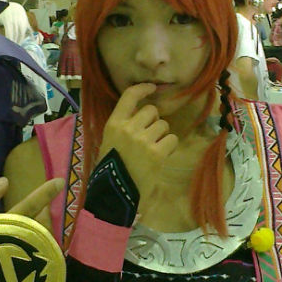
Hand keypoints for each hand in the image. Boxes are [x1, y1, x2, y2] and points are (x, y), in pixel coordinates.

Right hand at [97, 83, 179, 201]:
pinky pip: (172, 139)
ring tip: (154, 149)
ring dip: (162, 135)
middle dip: (154, 121)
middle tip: (150, 136)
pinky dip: (169, 147)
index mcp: (113, 124)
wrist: (115, 194)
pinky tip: (161, 156)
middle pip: (152, 110)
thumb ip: (123, 126)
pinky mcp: (156, 153)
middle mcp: (128, 128)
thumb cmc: (111, 169)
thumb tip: (140, 110)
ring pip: (163, 125)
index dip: (143, 89)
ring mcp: (143, 140)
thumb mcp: (109, 141)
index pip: (129, 96)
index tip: (152, 87)